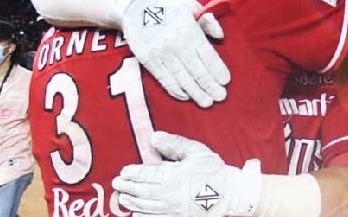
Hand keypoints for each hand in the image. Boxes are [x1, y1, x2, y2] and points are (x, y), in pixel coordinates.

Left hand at [112, 131, 261, 216]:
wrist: (230, 195)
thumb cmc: (214, 171)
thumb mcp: (196, 151)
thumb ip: (174, 143)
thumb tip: (153, 137)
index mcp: (172, 176)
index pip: (145, 174)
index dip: (132, 173)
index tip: (123, 171)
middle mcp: (167, 194)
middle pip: (140, 191)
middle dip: (126, 187)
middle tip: (117, 183)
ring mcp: (171, 210)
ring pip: (144, 207)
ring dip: (131, 202)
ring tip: (123, 197)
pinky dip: (142, 216)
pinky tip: (137, 213)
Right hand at [119, 0, 230, 107]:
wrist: (135, 8)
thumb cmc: (168, 8)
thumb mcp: (191, 7)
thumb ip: (208, 21)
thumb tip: (221, 36)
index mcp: (191, 32)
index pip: (209, 56)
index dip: (218, 70)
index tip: (226, 81)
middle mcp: (178, 45)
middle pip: (198, 71)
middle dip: (211, 86)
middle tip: (221, 97)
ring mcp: (162, 55)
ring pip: (183, 79)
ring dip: (196, 92)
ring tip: (207, 102)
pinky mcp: (149, 61)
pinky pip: (165, 79)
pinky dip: (176, 90)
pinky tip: (186, 96)